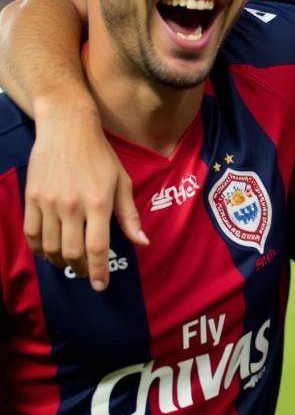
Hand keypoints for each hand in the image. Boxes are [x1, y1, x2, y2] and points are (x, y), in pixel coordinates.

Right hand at [24, 106, 147, 290]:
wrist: (67, 129)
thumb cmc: (101, 156)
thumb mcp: (123, 182)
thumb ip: (130, 215)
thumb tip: (142, 242)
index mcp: (98, 202)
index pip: (98, 247)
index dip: (99, 270)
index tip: (100, 285)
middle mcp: (72, 205)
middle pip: (72, 251)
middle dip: (81, 268)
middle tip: (87, 273)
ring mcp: (48, 202)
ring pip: (49, 246)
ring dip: (60, 261)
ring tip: (70, 263)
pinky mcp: (32, 197)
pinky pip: (32, 233)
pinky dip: (39, 249)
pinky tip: (49, 252)